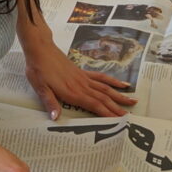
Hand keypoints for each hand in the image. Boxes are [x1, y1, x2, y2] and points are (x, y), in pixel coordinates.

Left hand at [23, 37, 137, 119]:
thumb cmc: (38, 70)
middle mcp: (81, 86)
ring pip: (105, 88)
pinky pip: (101, 78)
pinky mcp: (83, 72)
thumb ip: (49, 102)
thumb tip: (55, 118)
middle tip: (129, 117)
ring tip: (133, 101)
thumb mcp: (40, 88)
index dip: (106, 114)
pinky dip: (113, 81)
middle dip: (116, 108)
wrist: (40, 49)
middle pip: (103, 98)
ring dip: (119, 96)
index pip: (93, 105)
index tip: (118, 121)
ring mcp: (84, 78)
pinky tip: (122, 84)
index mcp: (72, 92)